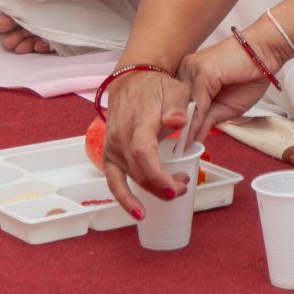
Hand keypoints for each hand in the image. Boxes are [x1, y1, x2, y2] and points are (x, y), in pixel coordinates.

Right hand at [99, 67, 192, 219]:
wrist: (131, 81)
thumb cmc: (155, 87)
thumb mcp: (174, 89)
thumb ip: (176, 106)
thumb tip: (176, 121)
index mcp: (138, 123)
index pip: (143, 154)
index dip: (158, 175)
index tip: (175, 187)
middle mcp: (121, 138)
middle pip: (139, 171)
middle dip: (163, 186)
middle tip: (184, 186)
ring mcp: (113, 148)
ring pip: (130, 178)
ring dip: (152, 190)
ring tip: (174, 190)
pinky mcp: (109, 155)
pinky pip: (114, 181)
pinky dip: (124, 199)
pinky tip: (138, 213)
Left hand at [178, 27, 282, 145]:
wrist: (265, 54)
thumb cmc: (249, 75)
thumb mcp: (226, 106)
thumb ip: (208, 119)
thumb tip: (195, 139)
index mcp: (190, 75)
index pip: (178, 104)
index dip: (179, 124)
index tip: (177, 144)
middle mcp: (187, 70)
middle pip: (177, 104)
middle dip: (177, 127)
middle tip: (175, 150)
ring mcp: (192, 69)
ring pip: (185, 105)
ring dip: (185, 128)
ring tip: (181, 148)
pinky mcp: (202, 71)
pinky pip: (197, 102)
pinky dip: (195, 121)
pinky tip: (192, 136)